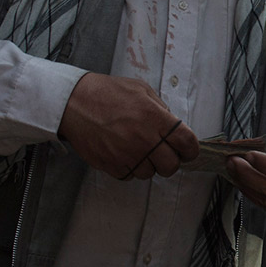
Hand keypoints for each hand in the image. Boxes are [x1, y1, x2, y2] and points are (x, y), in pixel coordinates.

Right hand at [60, 73, 195, 177]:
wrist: (74, 103)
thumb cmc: (107, 93)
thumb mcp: (141, 90)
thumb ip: (161, 109)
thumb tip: (174, 128)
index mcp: (155, 117)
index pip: (187, 143)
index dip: (191, 150)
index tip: (187, 150)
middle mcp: (144, 138)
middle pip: (171, 166)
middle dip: (170, 161)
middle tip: (162, 152)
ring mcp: (127, 154)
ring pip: (150, 174)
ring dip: (147, 165)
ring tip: (136, 148)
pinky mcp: (112, 165)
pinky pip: (130, 176)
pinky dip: (129, 168)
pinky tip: (122, 152)